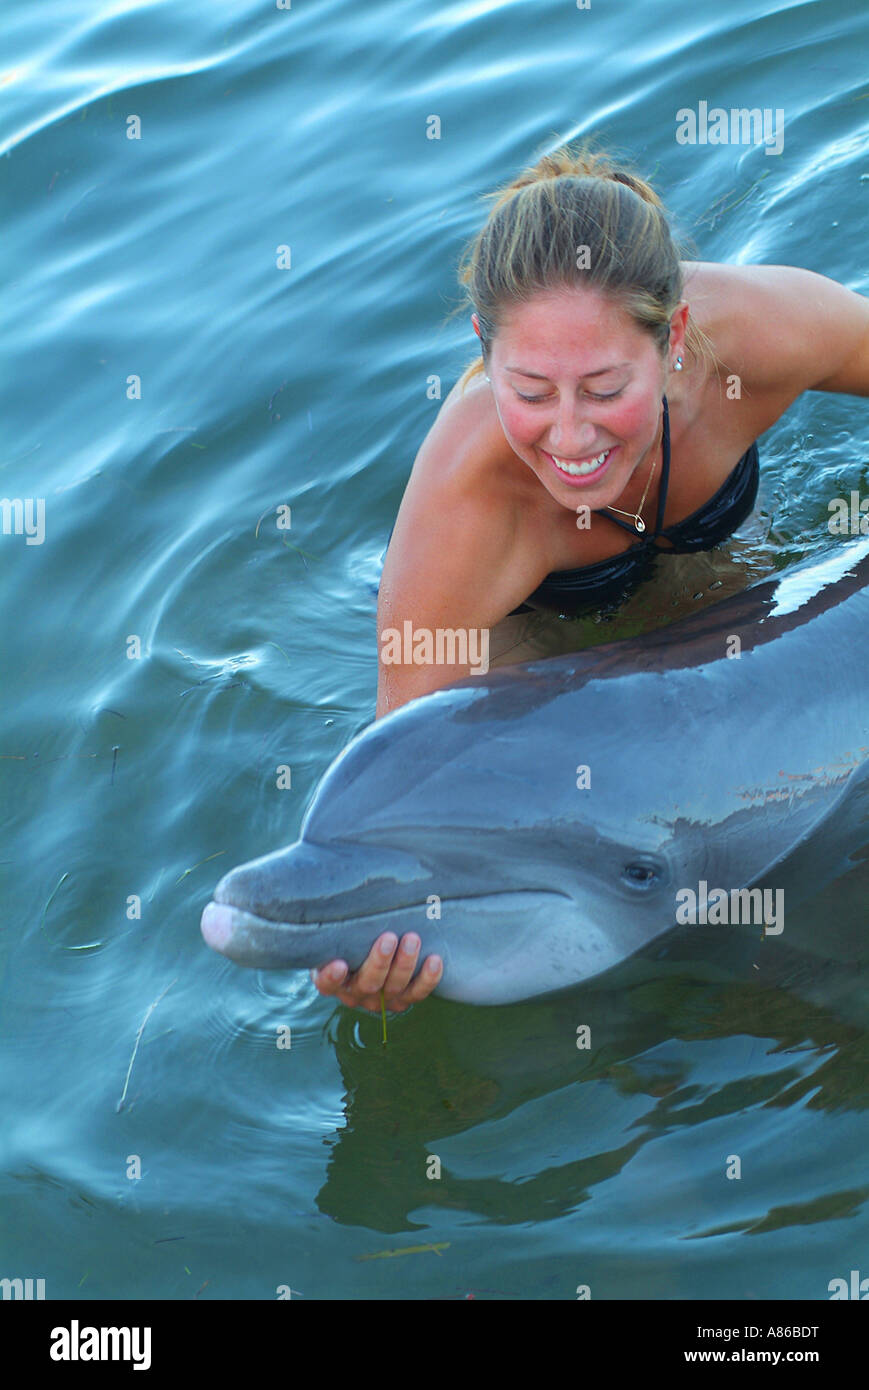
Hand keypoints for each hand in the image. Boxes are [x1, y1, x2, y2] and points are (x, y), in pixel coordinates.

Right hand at [311, 931, 442, 1012]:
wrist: (369, 948)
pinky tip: (435, 960)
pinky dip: (427, 979)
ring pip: (394, 989)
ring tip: (412, 939)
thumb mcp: (337, 931)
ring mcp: (381, 1000)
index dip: (332, 977)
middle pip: (367, 984)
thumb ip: (338, 919)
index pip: (327, 984)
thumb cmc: (348, 935)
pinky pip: (417, 993)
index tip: (340, 964)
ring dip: (405, 965)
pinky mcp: (404, 999)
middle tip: (388, 938)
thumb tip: (323, 879)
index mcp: (332, 980)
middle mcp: (356, 993)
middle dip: (379, 962)